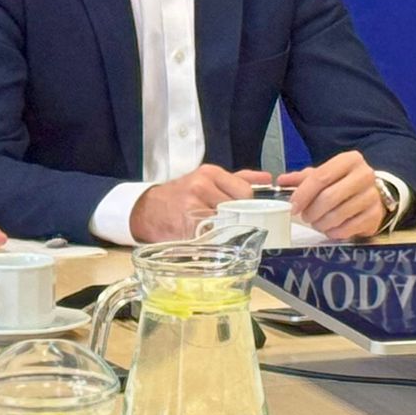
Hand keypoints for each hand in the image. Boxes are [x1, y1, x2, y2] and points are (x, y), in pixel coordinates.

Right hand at [130, 164, 271, 242]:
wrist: (148, 209)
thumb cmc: (180, 194)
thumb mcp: (207, 179)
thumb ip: (238, 179)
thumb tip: (267, 178)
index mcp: (210, 173)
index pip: (245, 191)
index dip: (249, 205)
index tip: (246, 212)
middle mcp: (201, 187)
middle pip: (238, 208)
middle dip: (239, 219)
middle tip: (234, 225)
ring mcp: (193, 207)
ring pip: (227, 224)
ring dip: (227, 231)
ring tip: (219, 231)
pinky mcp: (187, 227)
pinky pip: (212, 237)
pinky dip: (213, 241)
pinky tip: (208, 239)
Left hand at [280, 151, 385, 239]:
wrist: (370, 194)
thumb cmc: (342, 183)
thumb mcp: (324, 175)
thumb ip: (302, 178)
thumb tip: (281, 181)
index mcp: (350, 160)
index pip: (321, 177)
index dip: (303, 194)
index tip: (293, 206)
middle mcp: (365, 175)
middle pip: (329, 197)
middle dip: (312, 211)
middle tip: (305, 217)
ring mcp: (372, 196)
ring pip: (338, 215)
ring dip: (321, 223)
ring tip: (317, 222)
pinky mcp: (376, 216)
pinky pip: (348, 228)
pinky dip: (334, 232)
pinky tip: (330, 229)